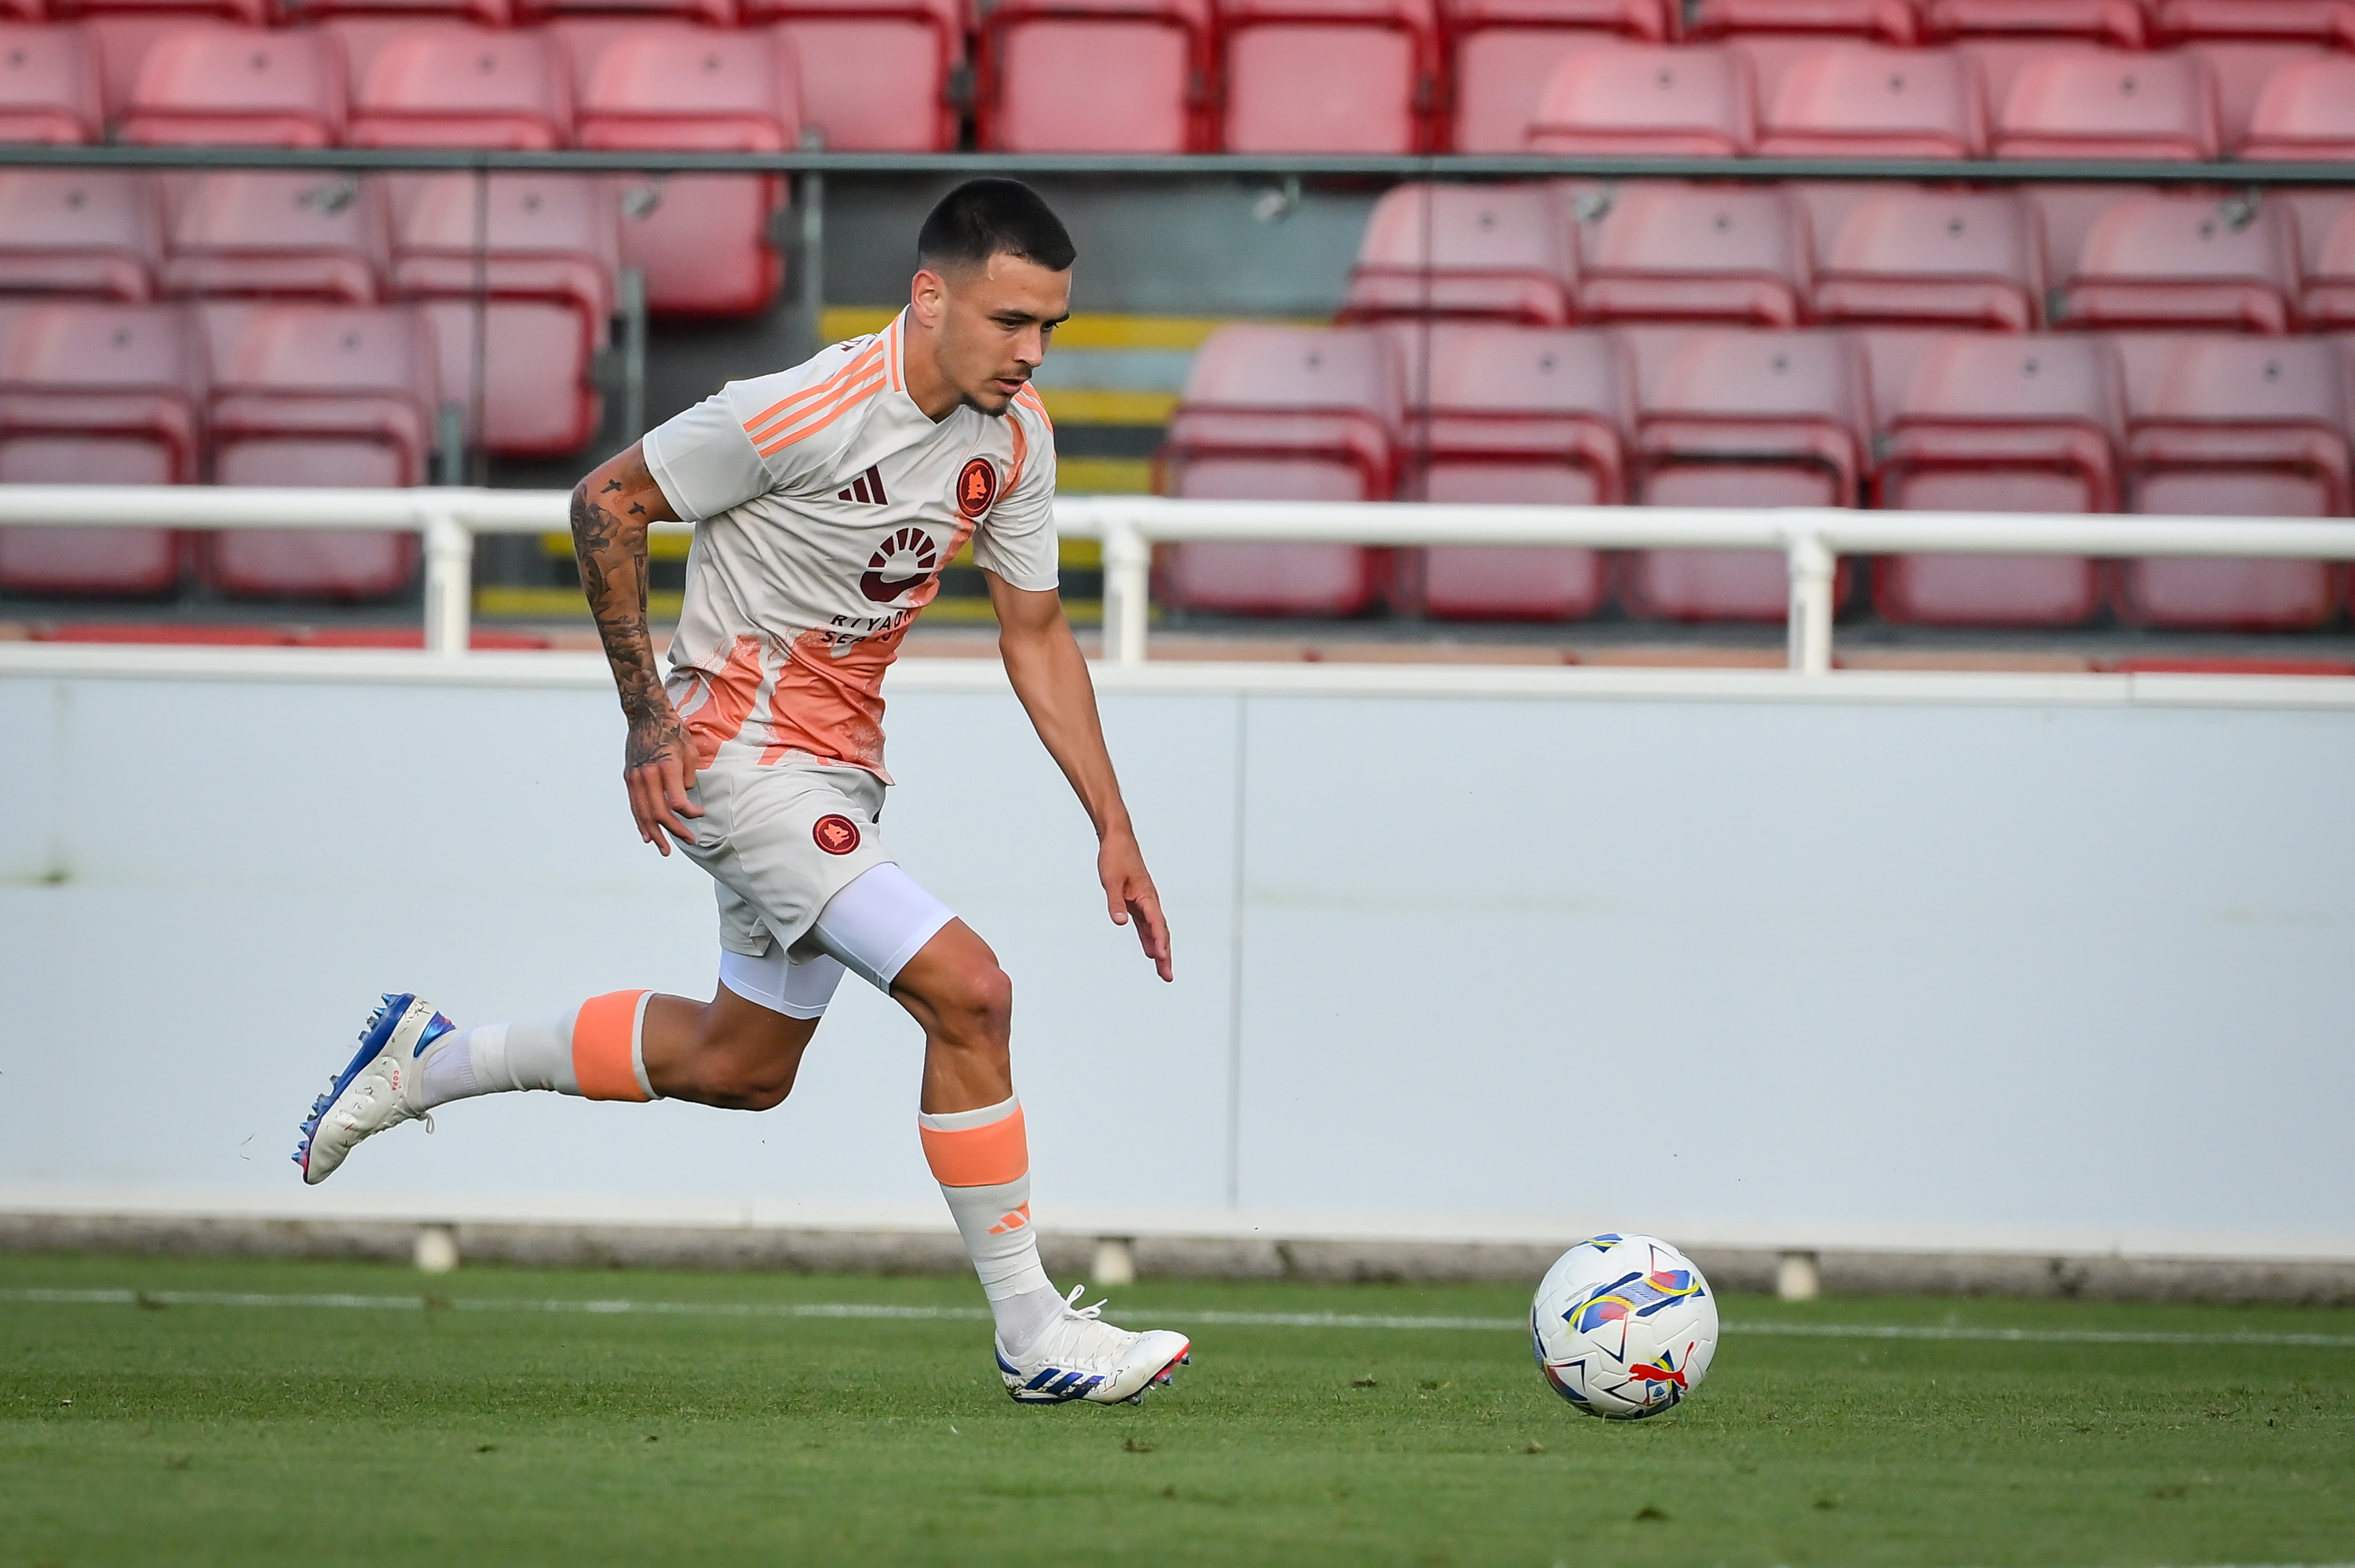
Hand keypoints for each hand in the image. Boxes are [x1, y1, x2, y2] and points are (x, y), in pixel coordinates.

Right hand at [624, 704, 701, 854]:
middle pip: (659, 812)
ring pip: (644, 813)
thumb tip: (684, 797)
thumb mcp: (689, 751)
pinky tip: (647, 835)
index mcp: (666, 767)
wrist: (646, 716)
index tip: (700, 814)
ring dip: (655, 833)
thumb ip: (688, 776)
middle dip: (674, 830)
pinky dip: (641, 822)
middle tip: (688, 840)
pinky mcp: (629, 778)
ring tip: (664, 849)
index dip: (689, 813)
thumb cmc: (672, 731)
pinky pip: (635, 805)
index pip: (677, 802)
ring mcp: (635, 777)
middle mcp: (648, 774)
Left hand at [1099, 826, 1171, 981]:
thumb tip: (1120, 922)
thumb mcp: (1111, 880)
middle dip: (1165, 955)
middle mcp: (1150, 902)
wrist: (1117, 840)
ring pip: (1156, 931)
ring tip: (1164, 972)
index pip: (1156, 923)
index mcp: (1146, 896)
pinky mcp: (1137, 903)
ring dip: (1160, 951)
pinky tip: (1151, 952)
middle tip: (1168, 977)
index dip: (1159, 941)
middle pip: (1161, 932)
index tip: (1161, 958)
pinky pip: (1146, 926)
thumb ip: (1115, 902)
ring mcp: (1145, 903)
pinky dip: (1150, 940)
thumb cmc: (1115, 857)